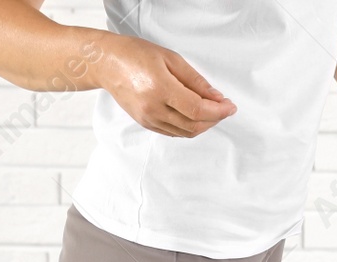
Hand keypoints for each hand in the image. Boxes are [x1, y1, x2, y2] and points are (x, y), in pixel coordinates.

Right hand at [95, 34, 235, 137]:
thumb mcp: (170, 59)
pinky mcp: (145, 123)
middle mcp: (153, 108)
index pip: (197, 110)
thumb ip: (195, 81)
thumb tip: (216, 97)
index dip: (218, 111)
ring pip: (185, 132)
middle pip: (193, 125)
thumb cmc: (135, 55)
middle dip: (214, 119)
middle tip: (224, 108)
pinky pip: (173, 133)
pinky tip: (195, 116)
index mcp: (160, 89)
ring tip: (212, 112)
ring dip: (203, 125)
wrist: (107, 64)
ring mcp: (148, 119)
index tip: (230, 106)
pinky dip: (189, 128)